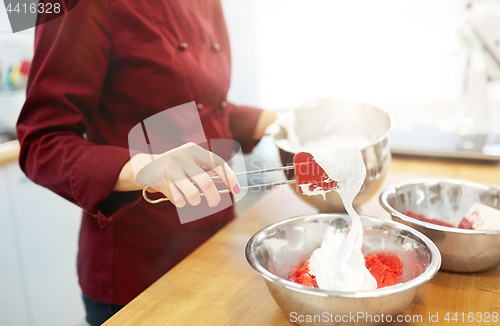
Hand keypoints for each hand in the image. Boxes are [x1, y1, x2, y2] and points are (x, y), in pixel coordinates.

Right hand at [115, 142, 239, 207]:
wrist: (145, 165)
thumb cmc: (176, 165)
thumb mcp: (191, 160)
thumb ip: (207, 169)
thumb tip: (229, 182)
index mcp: (194, 149)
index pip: (218, 163)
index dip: (230, 177)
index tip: (237, 190)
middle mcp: (182, 157)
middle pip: (206, 182)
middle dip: (214, 197)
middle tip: (215, 203)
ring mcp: (170, 168)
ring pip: (193, 194)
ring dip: (195, 201)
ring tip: (192, 198)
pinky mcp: (161, 181)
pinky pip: (179, 200)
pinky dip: (181, 202)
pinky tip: (176, 196)